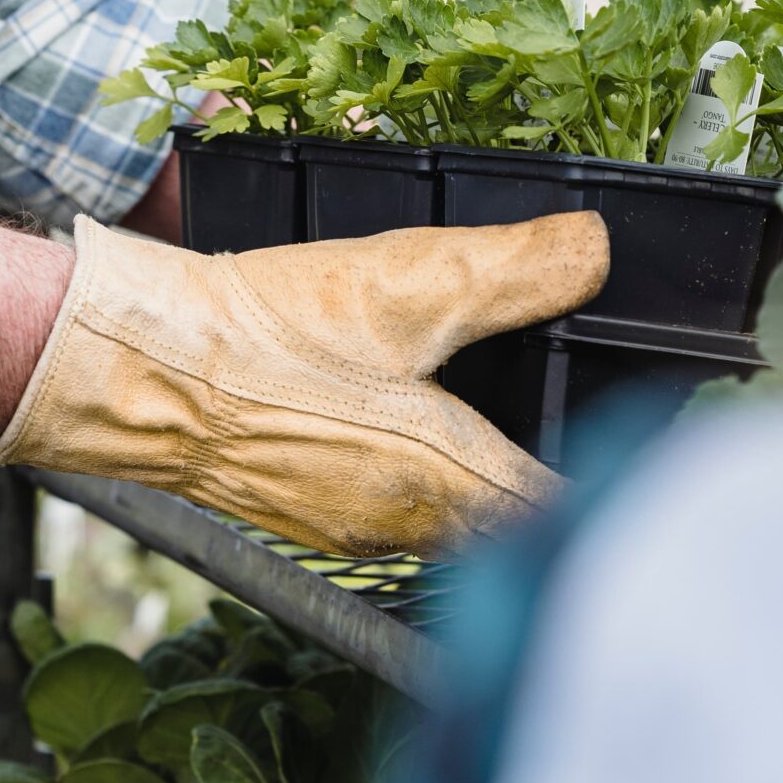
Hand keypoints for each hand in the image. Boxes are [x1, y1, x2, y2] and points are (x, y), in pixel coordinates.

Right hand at [0, 213, 609, 556]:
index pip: (566, 516)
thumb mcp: (407, 283)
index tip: (645, 448)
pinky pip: (392, 505)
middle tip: (583, 421)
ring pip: (452, 519)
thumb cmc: (263, 341)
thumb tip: (595, 253)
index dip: (614, 484)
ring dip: (483, 478)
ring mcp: (353, 528)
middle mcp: (408, 529)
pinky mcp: (307, 511)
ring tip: (506, 416)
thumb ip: (516, 270)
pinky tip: (406, 416)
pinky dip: (418, 471)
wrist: (137, 372)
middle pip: (512, 524)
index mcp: (448, 486)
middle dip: (550, 479)